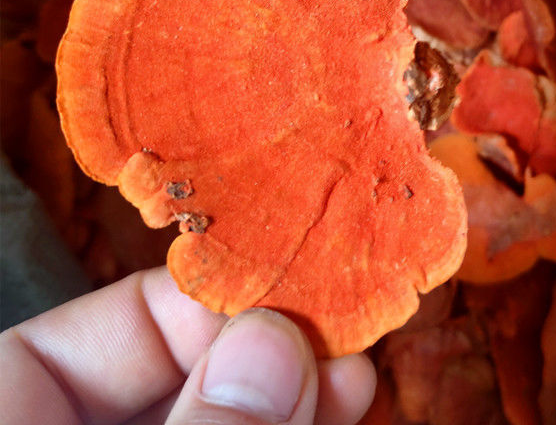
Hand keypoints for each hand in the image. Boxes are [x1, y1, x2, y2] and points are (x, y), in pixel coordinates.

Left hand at [0, 266, 375, 424]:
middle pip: (158, 378)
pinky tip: (345, 406)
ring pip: (220, 419)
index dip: (159, 307)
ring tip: (354, 369)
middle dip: (251, 348)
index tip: (257, 293)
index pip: (52, 350)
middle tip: (327, 324)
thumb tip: (272, 345)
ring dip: (293, 390)